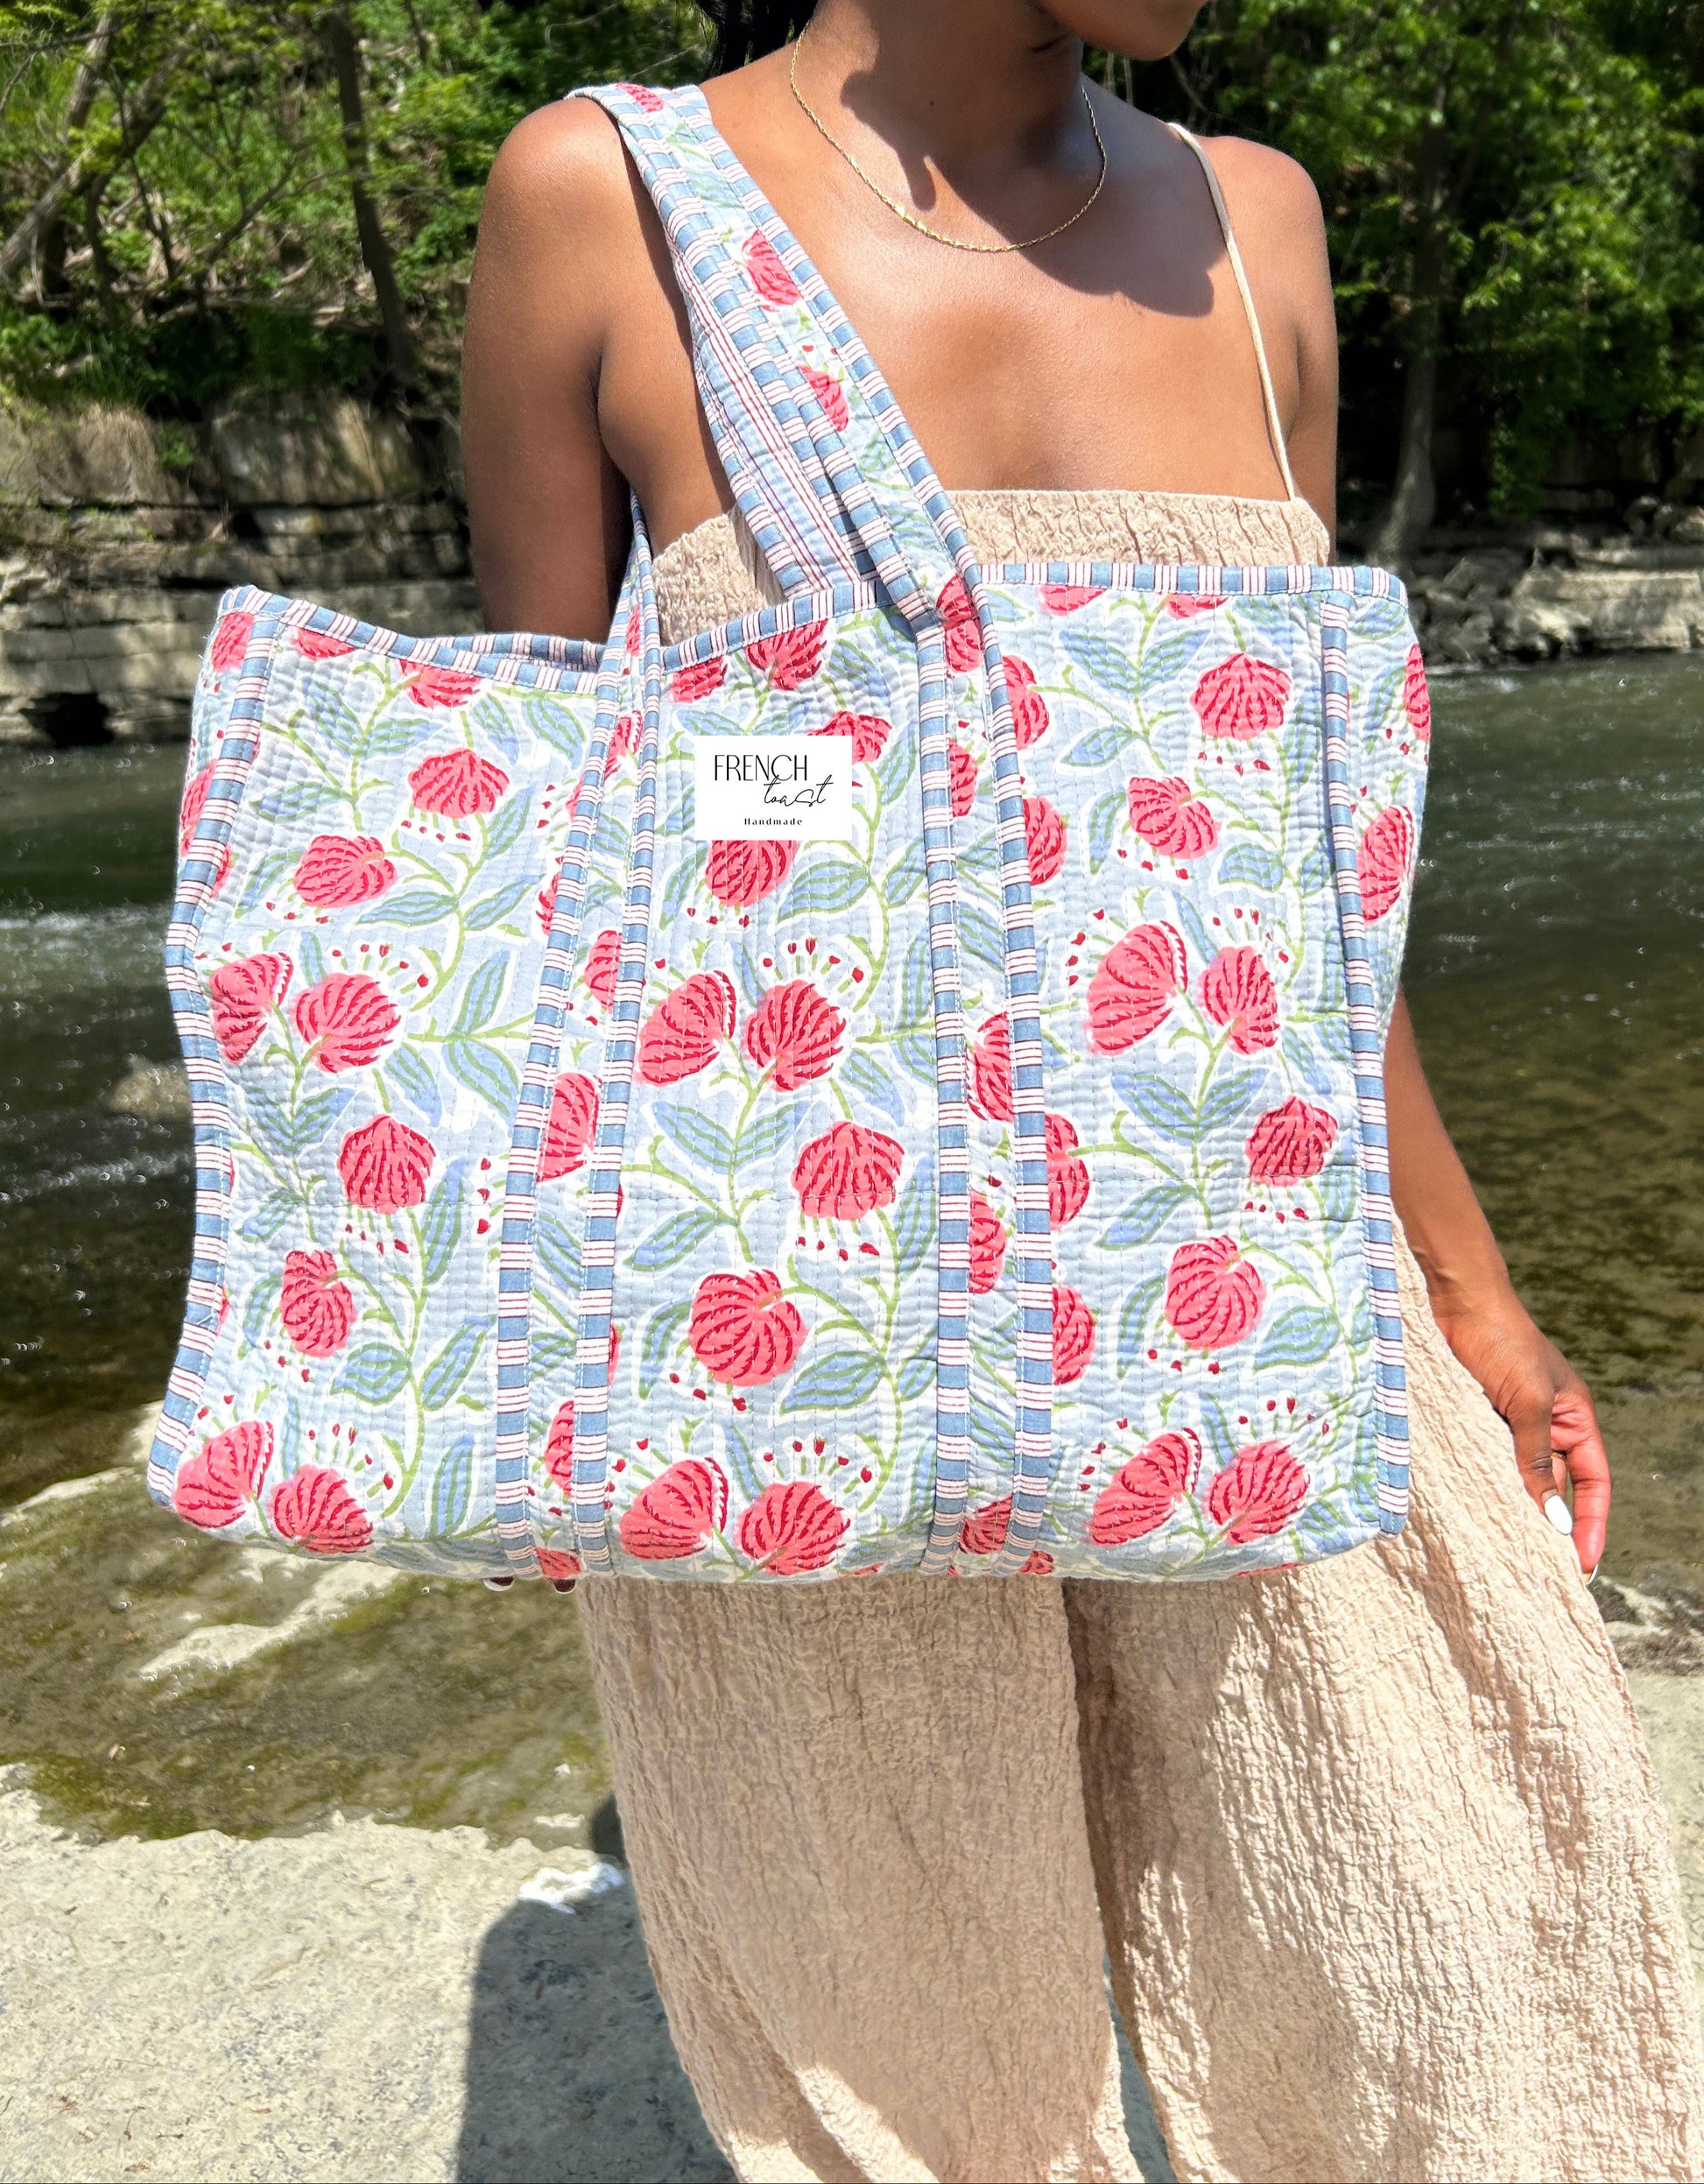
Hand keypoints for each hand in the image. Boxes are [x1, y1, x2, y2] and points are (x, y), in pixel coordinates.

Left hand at [1427, 1282, 1609, 1576]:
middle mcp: (1544, 1423)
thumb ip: (1536, 1461)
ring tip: (1507, 1553)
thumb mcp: (1528, 1403)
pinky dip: (1481, 1485)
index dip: (1592, 1521)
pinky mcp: (1473, 1420)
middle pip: (1553, 1485)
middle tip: (1540, 1571)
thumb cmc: (1501, 1340)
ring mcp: (1506, 1422)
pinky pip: (1483, 1462)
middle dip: (1550, 1524)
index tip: (1584, 1564)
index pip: (1593, 1480)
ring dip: (1512, 1508)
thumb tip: (1555, 1522)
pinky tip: (1473, 1513)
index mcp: (1573, 1417)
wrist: (1454, 1300)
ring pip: (1515, 1477)